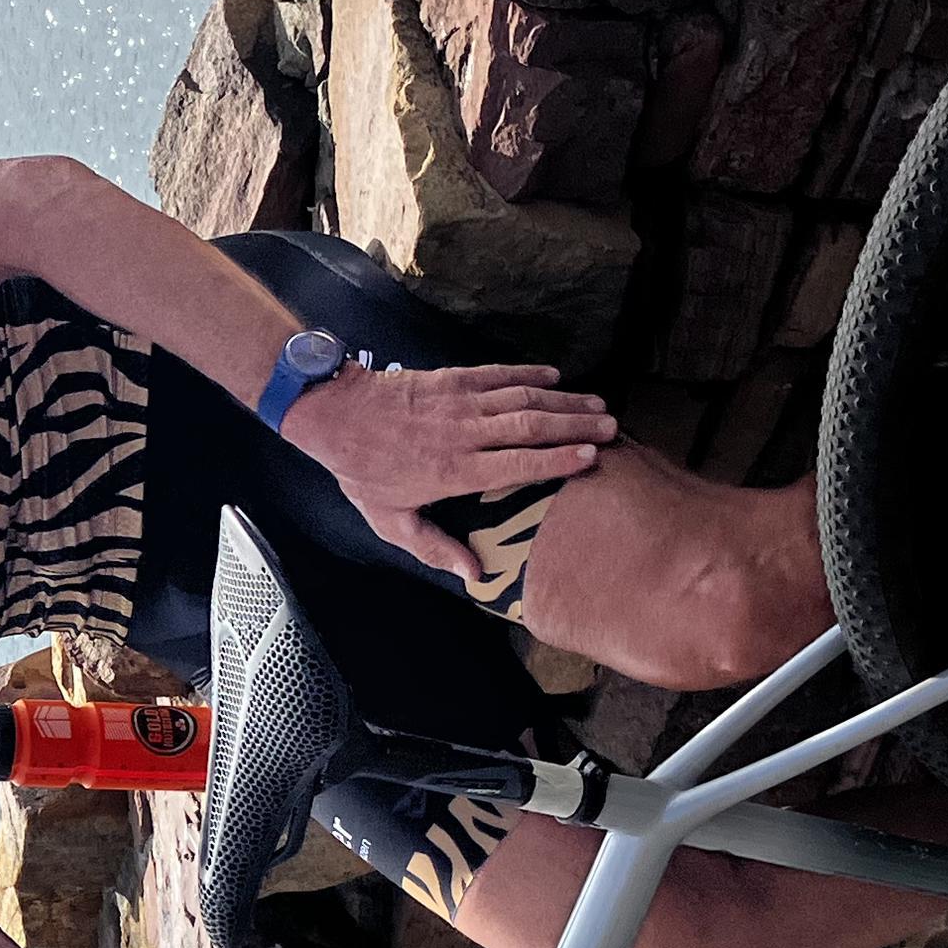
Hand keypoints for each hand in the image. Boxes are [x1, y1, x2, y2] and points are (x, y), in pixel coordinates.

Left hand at [282, 362, 614, 584]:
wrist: (336, 415)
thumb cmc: (364, 472)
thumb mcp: (392, 521)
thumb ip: (434, 547)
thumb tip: (473, 574)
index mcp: (455, 470)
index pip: (519, 463)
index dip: (558, 459)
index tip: (592, 457)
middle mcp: (465, 433)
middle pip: (531, 426)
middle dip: (575, 426)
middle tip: (611, 427)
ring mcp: (460, 402)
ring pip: (522, 398)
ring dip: (562, 401)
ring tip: (597, 405)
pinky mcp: (453, 378)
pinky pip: (498, 374)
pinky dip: (529, 373)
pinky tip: (555, 376)